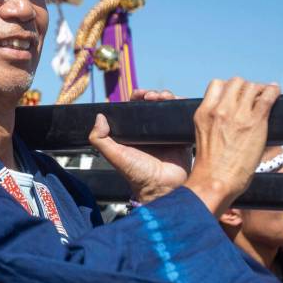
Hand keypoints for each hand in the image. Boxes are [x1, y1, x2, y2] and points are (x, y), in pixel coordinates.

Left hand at [89, 88, 191, 203]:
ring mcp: (166, 132)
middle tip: (153, 96)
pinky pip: (183, 118)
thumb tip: (99, 117)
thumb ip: (99, 138)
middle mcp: (150, 130)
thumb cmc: (137, 174)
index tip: (140, 94)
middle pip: (154, 104)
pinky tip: (179, 103)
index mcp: (135, 131)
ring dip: (168, 98)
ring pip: (168, 108)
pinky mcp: (180, 137)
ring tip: (165, 97)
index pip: (136, 107)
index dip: (138, 97)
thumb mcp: (114, 155)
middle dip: (154, 94)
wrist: (161, 189)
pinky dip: (182, 108)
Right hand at [184, 77, 279, 216]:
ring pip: (251, 86)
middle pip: (236, 82)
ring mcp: (237, 114)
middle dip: (245, 87)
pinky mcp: (255, 122)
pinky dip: (273, 91)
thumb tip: (227, 118)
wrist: (215, 180)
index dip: (229, 88)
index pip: (217, 84)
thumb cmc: (210, 165)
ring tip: (264, 98)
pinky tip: (276, 92)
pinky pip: (267, 97)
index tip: (236, 96)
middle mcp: (220, 109)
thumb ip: (212, 121)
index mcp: (204, 112)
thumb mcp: (202, 134)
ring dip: (259, 90)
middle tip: (252, 98)